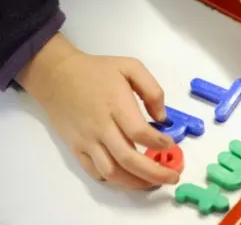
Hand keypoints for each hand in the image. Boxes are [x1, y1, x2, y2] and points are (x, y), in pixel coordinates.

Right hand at [16, 33, 178, 189]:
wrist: (57, 76)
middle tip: (173, 177)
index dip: (158, 143)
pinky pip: (95, 172)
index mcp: (116, 104)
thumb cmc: (97, 71)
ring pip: (112, 172)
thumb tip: (162, 118)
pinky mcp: (76, 148)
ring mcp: (87, 140)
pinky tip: (129, 177)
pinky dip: (114, 180)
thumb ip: (152, 90)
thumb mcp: (130, 67)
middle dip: (154, 173)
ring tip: (154, 182)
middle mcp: (101, 126)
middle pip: (128, 159)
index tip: (170, 144)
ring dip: (135, 182)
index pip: (139, 132)